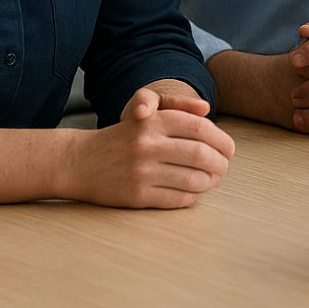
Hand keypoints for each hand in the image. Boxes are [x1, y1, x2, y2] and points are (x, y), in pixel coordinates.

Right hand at [65, 85, 235, 207]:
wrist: (79, 162)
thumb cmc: (123, 138)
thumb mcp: (146, 117)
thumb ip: (177, 109)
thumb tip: (206, 109)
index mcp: (154, 121)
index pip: (201, 129)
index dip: (222, 141)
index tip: (230, 150)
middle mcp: (147, 144)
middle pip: (201, 155)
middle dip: (220, 164)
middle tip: (224, 168)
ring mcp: (141, 171)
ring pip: (192, 179)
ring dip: (209, 182)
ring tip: (213, 181)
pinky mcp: (135, 195)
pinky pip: (176, 198)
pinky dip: (192, 197)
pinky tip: (195, 193)